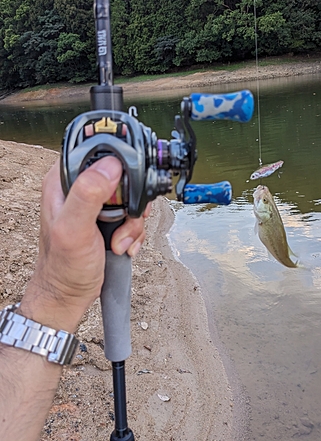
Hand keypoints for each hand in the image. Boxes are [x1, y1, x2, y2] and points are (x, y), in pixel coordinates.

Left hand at [19, 157, 150, 331]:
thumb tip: (110, 166)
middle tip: (121, 221)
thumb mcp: (73, 230)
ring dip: (132, 222)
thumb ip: (87, 195)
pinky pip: (134, 214)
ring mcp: (96, 203)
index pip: (96, 150)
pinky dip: (134, 231)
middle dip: (130, 202)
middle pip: (122, 174)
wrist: (70, 294)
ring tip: (118, 240)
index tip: (122, 188)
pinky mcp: (109, 218)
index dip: (116, 163)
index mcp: (64, 179)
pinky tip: (122, 244)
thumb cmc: (63, 268)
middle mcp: (80, 187)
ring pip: (132, 196)